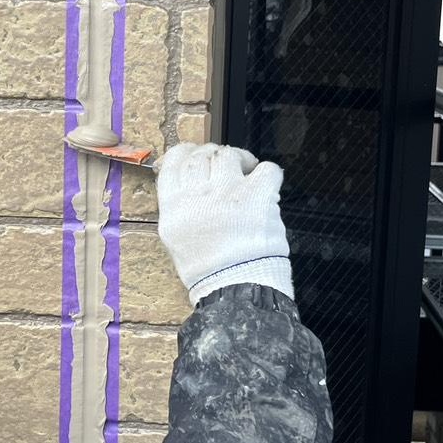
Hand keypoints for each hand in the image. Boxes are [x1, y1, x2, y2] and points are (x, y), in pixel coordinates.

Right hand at [156, 143, 293, 304]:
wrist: (237, 290)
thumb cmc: (209, 272)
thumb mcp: (178, 241)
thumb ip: (182, 210)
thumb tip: (191, 187)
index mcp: (173, 208)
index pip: (173, 162)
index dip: (186, 152)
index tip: (196, 153)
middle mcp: (196, 196)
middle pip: (201, 155)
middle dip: (214, 154)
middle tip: (226, 164)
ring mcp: (226, 193)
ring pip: (228, 155)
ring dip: (240, 158)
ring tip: (247, 170)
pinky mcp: (257, 196)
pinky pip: (266, 169)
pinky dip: (268, 172)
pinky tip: (266, 183)